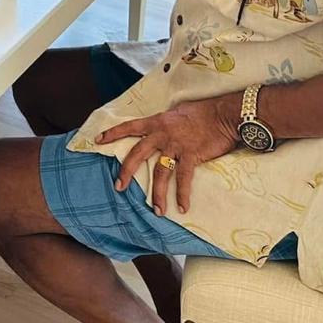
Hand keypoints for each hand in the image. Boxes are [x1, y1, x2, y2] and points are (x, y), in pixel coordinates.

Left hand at [97, 96, 239, 215]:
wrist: (223, 114)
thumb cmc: (202, 111)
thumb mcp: (176, 112)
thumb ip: (165, 123)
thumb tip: (160, 128)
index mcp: (156, 122)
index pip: (129, 127)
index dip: (113, 133)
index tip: (98, 140)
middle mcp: (162, 134)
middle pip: (137, 154)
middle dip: (126, 172)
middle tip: (118, 187)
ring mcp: (176, 145)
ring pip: (160, 172)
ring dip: (157, 194)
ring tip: (156, 210)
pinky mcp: (191, 155)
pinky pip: (184, 178)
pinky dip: (182, 194)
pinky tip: (182, 207)